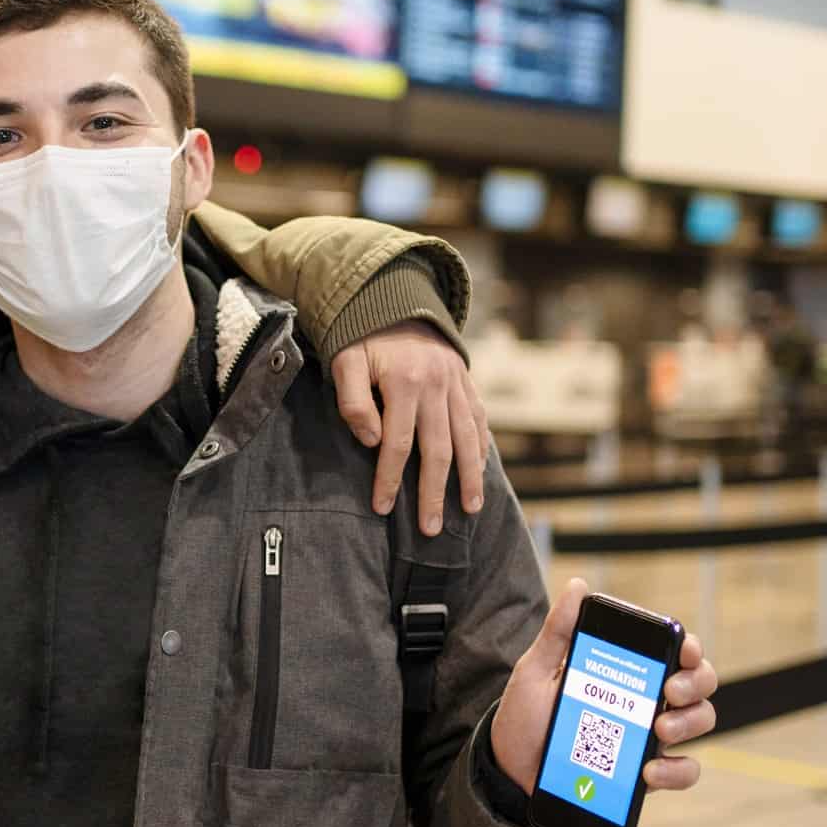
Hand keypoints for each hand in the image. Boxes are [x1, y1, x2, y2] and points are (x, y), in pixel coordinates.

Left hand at [329, 322, 488, 535]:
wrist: (395, 298)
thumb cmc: (362, 336)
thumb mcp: (345, 361)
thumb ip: (353, 401)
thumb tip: (372, 440)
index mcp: (405, 383)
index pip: (398, 444)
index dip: (389, 479)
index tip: (382, 508)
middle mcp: (437, 385)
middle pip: (439, 450)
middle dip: (434, 493)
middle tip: (431, 528)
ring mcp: (457, 384)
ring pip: (468, 439)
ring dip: (470, 478)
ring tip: (469, 510)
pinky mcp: (466, 381)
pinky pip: (479, 419)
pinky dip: (481, 447)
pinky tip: (480, 472)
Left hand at [491, 579, 718, 795]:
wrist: (510, 773)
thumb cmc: (525, 717)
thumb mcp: (535, 671)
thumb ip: (558, 632)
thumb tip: (577, 586)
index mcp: (625, 671)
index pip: (672, 650)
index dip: (689, 646)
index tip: (683, 648)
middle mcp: (645, 700)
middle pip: (698, 683)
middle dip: (696, 682)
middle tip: (670, 690)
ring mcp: (650, 738)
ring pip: (699, 721)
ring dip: (690, 722)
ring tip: (660, 730)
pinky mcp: (646, 775)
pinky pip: (683, 771)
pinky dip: (676, 771)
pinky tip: (649, 771)